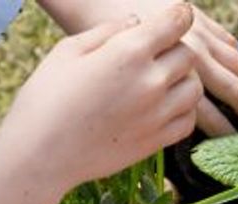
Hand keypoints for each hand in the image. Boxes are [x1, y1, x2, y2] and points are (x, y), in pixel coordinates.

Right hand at [0, 4, 201, 196]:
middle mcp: (150, 82)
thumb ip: (106, 31)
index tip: (178, 16)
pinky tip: (165, 108)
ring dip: (185, 81)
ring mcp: (157, 115)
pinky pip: (188, 121)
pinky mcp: (157, 142)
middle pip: (189, 55)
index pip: (176, 23)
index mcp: (128, 52)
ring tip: (164, 82)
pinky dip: (183, 111)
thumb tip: (136, 22)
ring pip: (195, 89)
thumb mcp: (68, 51)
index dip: (180, 16)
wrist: (42, 154)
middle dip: (177, 49)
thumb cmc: (46, 98)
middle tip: (159, 53)